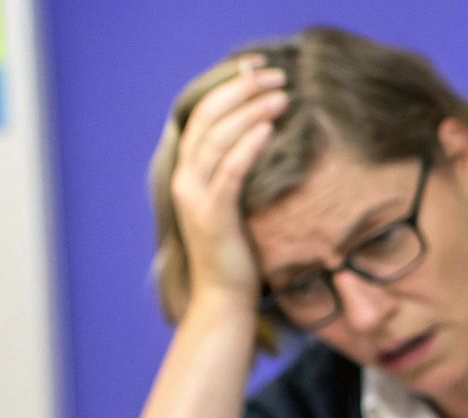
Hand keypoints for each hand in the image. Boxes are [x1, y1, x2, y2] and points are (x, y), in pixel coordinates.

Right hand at [169, 55, 287, 304]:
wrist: (223, 298)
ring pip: (219, 140)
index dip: (228, 88)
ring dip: (251, 111)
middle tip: (275, 75)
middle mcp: (185, 180)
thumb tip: (264, 141)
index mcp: (187, 173)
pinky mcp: (213, 215)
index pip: (203, 116)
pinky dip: (249, 145)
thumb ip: (236, 173)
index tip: (258, 70)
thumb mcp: (234, 205)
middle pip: (208, 119)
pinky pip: (230, 171)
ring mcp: (195, 197)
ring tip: (281, 95)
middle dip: (241, 90)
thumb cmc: (235, 253)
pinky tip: (270, 127)